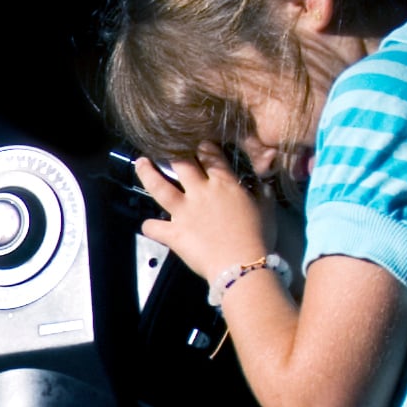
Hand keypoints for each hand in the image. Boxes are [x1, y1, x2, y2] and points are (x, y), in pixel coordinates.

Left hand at [132, 146, 285, 286]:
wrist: (241, 264)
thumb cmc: (258, 237)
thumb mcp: (267, 211)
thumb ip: (262, 195)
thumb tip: (263, 186)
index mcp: (224, 183)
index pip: (210, 155)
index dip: (203, 146)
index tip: (199, 142)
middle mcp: (200, 192)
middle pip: (181, 163)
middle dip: (173, 152)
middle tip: (166, 146)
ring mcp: (184, 212)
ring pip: (159, 186)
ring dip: (147, 173)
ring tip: (140, 163)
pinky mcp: (174, 233)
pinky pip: (154, 227)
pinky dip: (150, 226)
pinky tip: (148, 225)